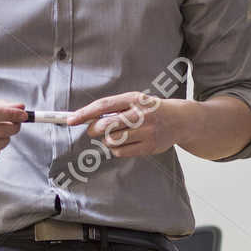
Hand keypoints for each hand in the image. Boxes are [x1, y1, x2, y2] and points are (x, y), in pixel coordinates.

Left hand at [64, 91, 179, 157]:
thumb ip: (114, 108)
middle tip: (94, 130)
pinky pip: (121, 151)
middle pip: (106, 125)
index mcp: (135, 99)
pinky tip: (124, 143)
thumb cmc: (150, 110)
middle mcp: (141, 114)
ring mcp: (147, 131)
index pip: (104, 105)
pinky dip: (116, 149)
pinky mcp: (149, 146)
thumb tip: (85, 118)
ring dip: (107, 140)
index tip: (70, 120)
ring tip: (116, 135)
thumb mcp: (135, 102)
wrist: (181, 120)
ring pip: (112, 140)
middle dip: (94, 129)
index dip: (85, 113)